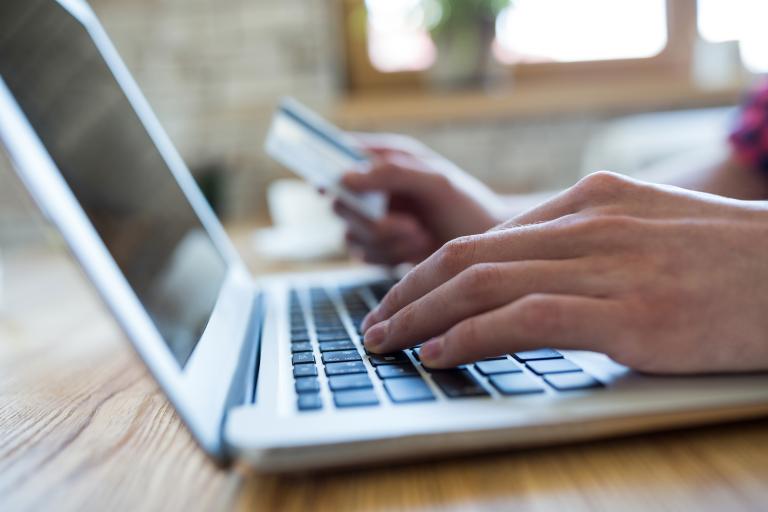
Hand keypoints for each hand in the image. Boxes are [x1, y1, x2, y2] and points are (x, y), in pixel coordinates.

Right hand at [335, 133, 502, 264]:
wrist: (487, 248)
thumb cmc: (467, 206)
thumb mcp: (435, 182)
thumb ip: (392, 174)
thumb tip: (345, 177)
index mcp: (386, 158)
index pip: (341, 155)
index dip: (328, 168)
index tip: (332, 187)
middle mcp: (375, 187)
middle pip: (341, 203)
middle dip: (372, 222)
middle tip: (410, 226)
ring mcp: (375, 218)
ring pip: (350, 235)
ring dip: (386, 242)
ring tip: (421, 236)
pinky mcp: (380, 247)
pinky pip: (364, 255)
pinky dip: (388, 256)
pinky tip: (416, 249)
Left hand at [362, 171, 767, 373]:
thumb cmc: (730, 260)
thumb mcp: (649, 230)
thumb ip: (584, 244)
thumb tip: (521, 274)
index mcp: (591, 200)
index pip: (488, 236)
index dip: (435, 270)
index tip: (407, 296)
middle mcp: (590, 224)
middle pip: (469, 254)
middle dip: (410, 290)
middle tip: (376, 319)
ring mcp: (608, 266)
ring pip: (484, 283)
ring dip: (422, 314)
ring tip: (386, 339)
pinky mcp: (629, 313)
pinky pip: (525, 318)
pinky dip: (471, 336)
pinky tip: (439, 353)